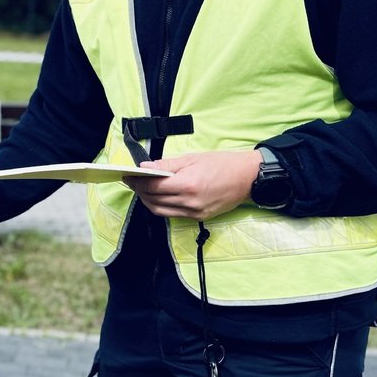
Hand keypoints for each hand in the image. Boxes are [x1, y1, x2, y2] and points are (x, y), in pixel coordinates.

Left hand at [123, 150, 261, 220]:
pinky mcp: (198, 218)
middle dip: (139, 190)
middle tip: (133, 180)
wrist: (247, 178)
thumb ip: (166, 164)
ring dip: (148, 200)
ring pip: (160, 210)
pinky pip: (172, 215)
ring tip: (142, 189)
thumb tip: (144, 167)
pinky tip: (158, 196)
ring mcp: (194, 213)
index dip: (137, 181)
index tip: (128, 175)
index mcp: (187, 185)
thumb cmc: (222, 164)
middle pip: (153, 200)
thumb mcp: (192, 158)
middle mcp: (189, 202)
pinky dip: (161, 206)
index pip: (152, 186)